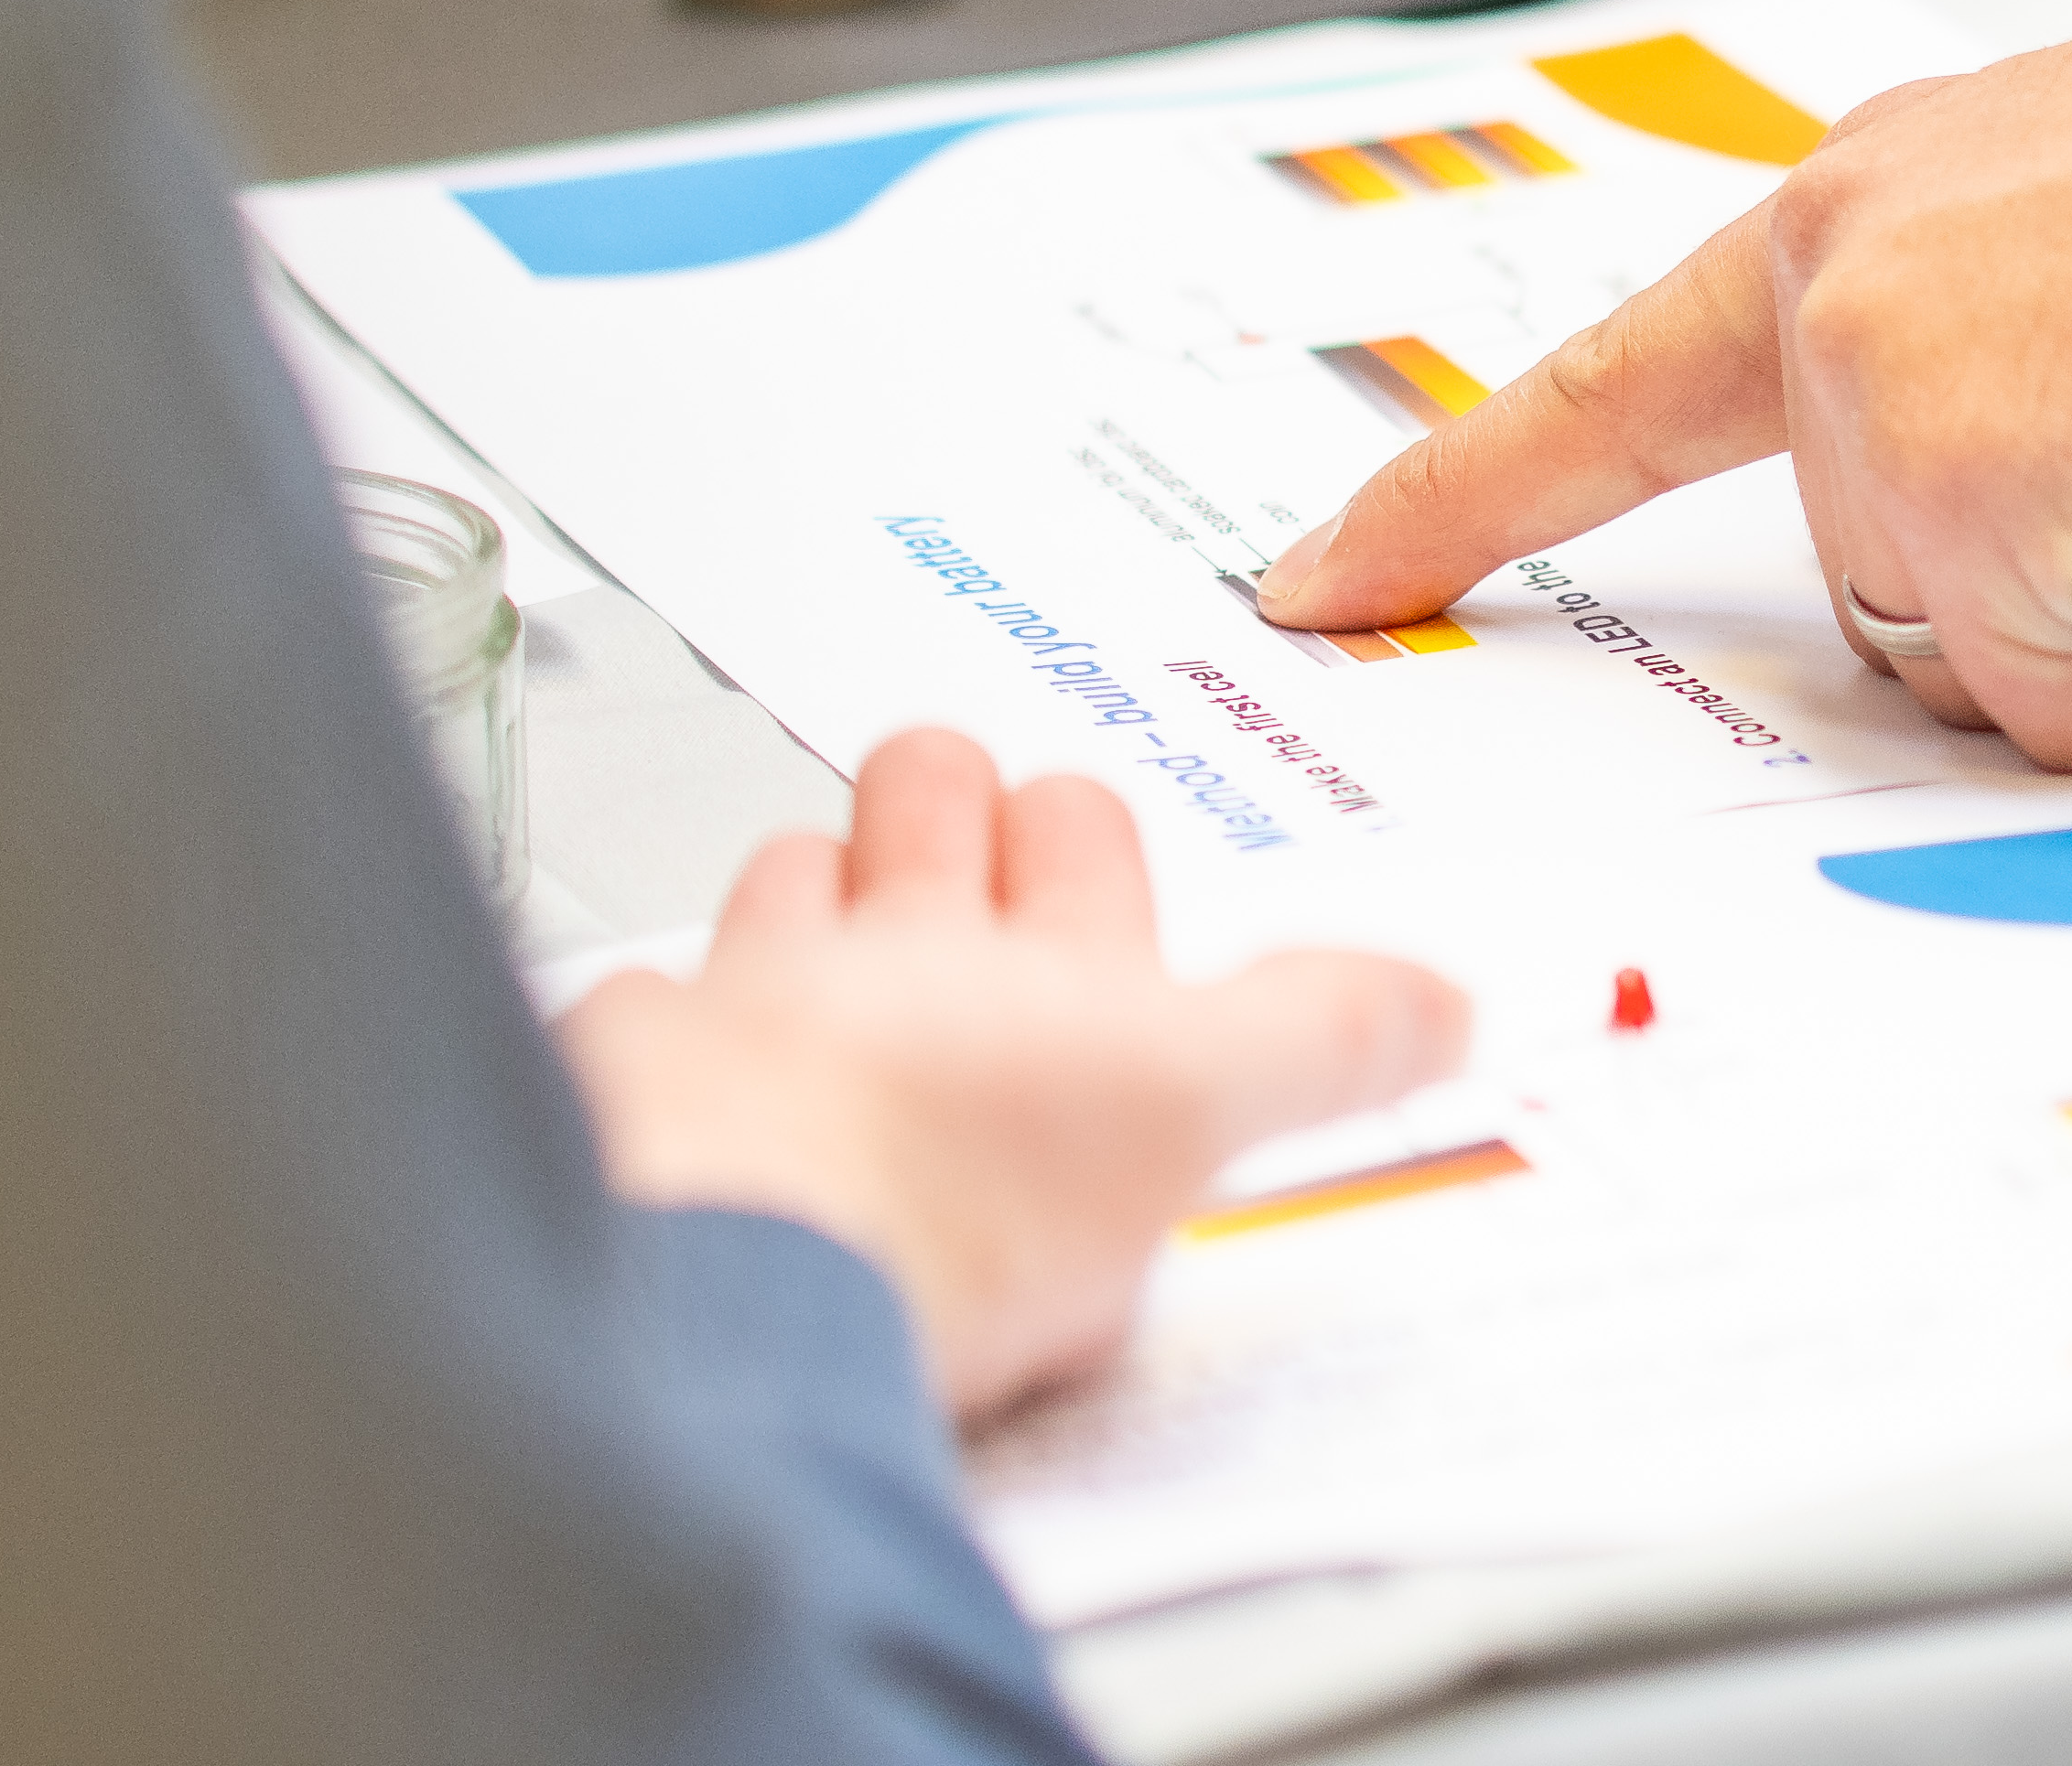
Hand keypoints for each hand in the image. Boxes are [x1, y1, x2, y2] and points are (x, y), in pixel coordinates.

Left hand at [555, 727, 1466, 1421]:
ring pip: (785, 870)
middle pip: (928, 787)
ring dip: (810, 895)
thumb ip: (1325, 1043)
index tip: (1087, 853)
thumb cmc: (956, 1213)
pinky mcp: (627, 1067)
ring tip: (830, 958)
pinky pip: (644, 1010)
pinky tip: (687, 1088)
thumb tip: (1443, 995)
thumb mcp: (1200, 1126)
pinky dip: (668, 1037)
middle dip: (945, 799)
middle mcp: (901, 947)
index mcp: (1054, 962)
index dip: (1085, 833)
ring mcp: (755, 996)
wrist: (738, 1284)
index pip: (1090, 824)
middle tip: (958, 855)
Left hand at [1259, 0, 2071, 762]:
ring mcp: (1875, 389)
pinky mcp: (1946, 511)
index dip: (1463, 482)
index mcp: (1896, 185)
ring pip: (1972, 647)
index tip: (1322, 568)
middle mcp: (1847, 264)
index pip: (1623, 365)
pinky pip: (2059, 710)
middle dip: (2051, 576)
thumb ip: (2043, 332)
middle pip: (1876, 563)